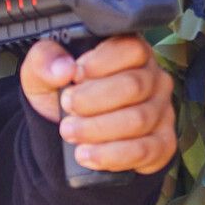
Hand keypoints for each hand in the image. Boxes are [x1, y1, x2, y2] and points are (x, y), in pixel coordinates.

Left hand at [21, 35, 175, 175]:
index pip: (131, 49)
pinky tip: (89, 155)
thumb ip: (44, 60)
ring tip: (70, 133)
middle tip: (68, 107)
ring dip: (99, 129)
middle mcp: (153, 79)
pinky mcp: (162, 143)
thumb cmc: (64, 96)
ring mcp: (162, 111)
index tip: (75, 75)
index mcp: (129, 52)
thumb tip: (63, 69)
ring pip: (139, 119)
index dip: (102, 62)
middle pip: (134, 85)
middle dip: (94, 100)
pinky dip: (113, 155)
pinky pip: (146, 150)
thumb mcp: (43, 74)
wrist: (72, 136)